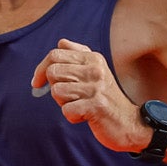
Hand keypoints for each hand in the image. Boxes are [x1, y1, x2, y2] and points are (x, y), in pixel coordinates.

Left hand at [30, 38, 146, 152]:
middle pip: (53, 72)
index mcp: (93, 58)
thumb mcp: (96, 71)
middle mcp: (95, 69)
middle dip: (55, 88)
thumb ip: (78, 54)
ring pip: (57, 91)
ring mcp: (96, 87)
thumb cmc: (106, 98)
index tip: (37, 82)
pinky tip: (85, 116)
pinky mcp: (96, 106)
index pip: (55, 54)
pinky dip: (72, 117)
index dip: (41, 69)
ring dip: (64, 103)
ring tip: (80, 105)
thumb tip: (61, 42)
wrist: (129, 123)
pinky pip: (67, 110)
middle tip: (70, 97)